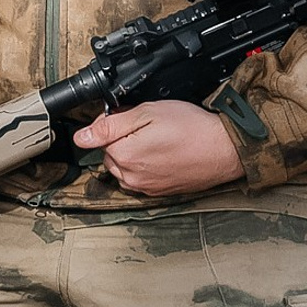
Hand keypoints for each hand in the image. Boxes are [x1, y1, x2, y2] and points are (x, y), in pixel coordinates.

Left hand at [72, 100, 243, 198]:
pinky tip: (163, 154)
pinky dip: (146, 166)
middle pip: (110, 154)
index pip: (98, 138)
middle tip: (148, 127)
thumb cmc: (191, 128)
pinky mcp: (160, 193)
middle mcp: (132, 178)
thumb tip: (82, 137)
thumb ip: (110, 125)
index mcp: (124, 156)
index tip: (130, 116)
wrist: (225, 149)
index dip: (113, 123)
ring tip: (158, 140)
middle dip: (122, 139)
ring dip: (133, 154)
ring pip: (124, 168)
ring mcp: (147, 189)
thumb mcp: (147, 113)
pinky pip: (140, 179)